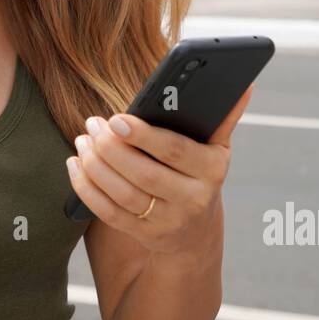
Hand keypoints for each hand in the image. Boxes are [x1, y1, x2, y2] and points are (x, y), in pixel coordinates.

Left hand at [67, 85, 254, 255]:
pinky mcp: (144, 236)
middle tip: (92, 124)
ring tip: (82, 140)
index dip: (144, 135)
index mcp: (212, 170)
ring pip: (123, 194)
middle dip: (111, 148)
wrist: (195, 231)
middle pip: (143, 174)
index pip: (175, 151)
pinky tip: (75, 164)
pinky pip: (108, 212)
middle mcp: (193, 199)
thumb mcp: (216, 148)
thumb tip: (243, 84)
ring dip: (95, 165)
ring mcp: (168, 221)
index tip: (116, 118)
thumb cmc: (198, 173)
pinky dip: (86, 188)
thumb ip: (223, 117)